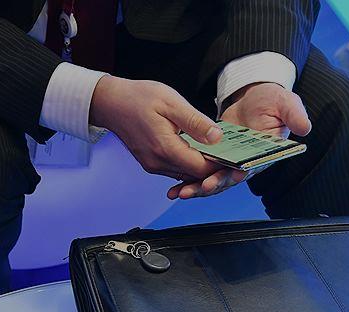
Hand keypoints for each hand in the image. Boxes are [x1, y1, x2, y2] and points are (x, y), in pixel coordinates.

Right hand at [91, 76, 223, 182]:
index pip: (201, 168)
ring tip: (221, 156)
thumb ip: (195, 122)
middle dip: (215, 170)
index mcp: (165, 149)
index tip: (237, 157)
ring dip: (202, 168)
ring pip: (186, 175)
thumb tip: (217, 138)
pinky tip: (200, 153)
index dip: (221, 166)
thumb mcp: (171, 103)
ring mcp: (153, 165)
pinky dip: (189, 165)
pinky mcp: (150, 163)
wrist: (110, 103)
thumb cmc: (138, 98)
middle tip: (234, 159)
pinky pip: (176, 170)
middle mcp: (158, 163)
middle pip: (194, 176)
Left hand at [166, 82, 312, 199]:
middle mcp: (247, 164)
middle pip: (228, 180)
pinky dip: (188, 180)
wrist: (254, 96)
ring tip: (180, 193)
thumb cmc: (272, 100)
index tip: (231, 176)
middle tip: (198, 188)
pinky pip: (201, 172)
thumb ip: (294, 114)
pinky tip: (174, 188)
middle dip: (212, 185)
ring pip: (212, 180)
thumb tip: (305, 127)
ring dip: (197, 188)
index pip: (252, 169)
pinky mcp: (216, 159)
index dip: (240, 174)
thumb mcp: (286, 102)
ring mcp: (230, 163)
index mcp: (265, 155)